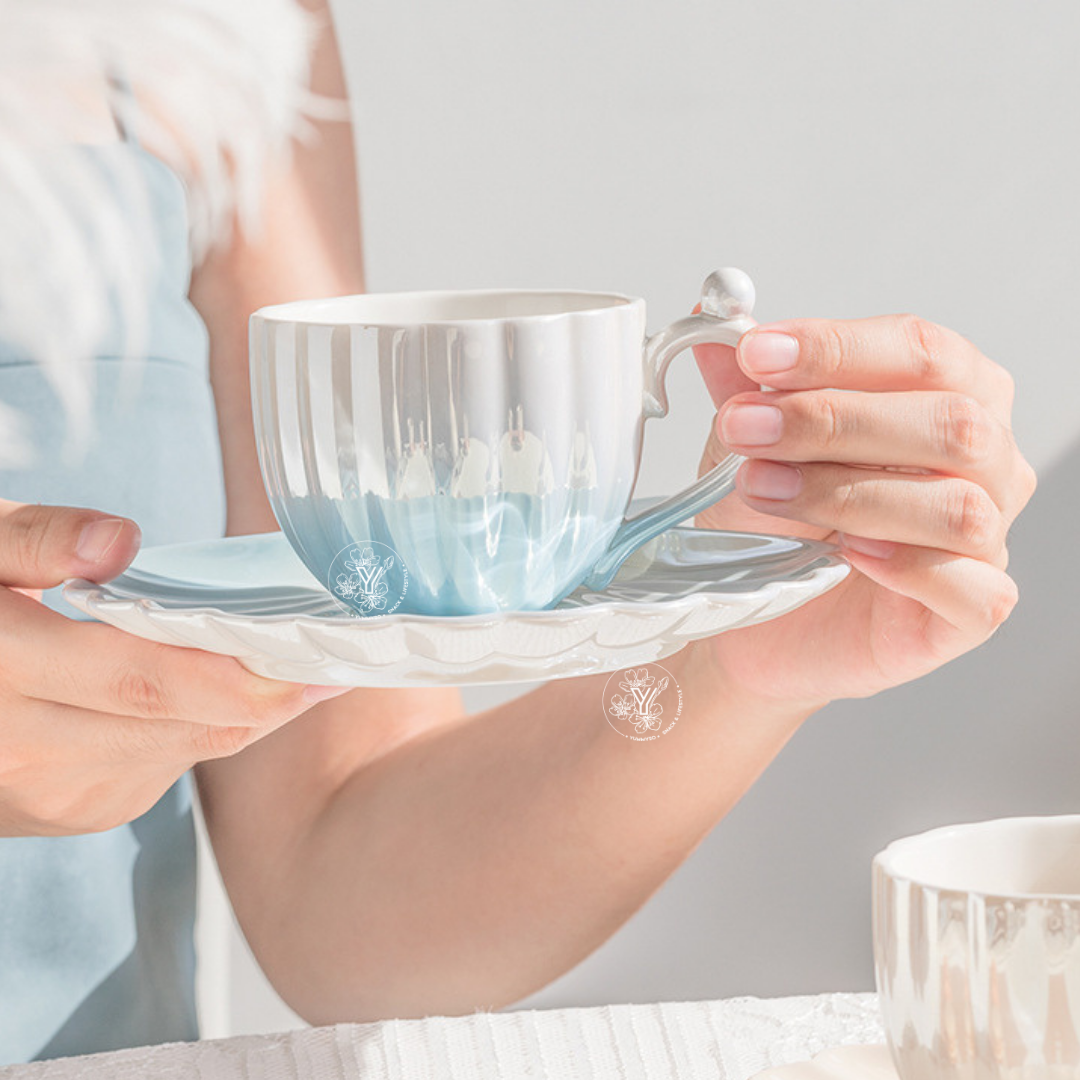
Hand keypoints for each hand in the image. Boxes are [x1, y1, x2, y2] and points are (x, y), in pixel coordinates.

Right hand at [0, 499, 346, 835]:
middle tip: (336, 658)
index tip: (314, 653)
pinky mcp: (74, 811)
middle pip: (184, 724)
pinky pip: (169, 767)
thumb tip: (120, 541)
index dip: (239, 672)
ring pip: (187, 750)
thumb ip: (38, 539)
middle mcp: (22, 751)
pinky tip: (232, 690)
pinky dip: (210, 727)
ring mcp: (50, 794)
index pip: (142, 678)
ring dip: (249, 711)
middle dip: (271, 695)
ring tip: (298, 666)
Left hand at [691, 313, 1035, 706]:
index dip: (836, 348)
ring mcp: (988, 538)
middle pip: (948, 420)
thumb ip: (742, 381)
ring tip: (763, 489)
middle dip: (832, 419)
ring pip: (956, 505)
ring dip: (846, 492)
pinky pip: (972, 588)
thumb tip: (712, 314)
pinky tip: (845, 554)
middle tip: (745, 427)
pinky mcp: (974, 610)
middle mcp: (984, 460)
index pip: (920, 350)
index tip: (755, 354)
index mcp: (948, 393)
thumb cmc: (774, 523)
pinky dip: (908, 566)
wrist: (756, 622)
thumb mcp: (749, 442)